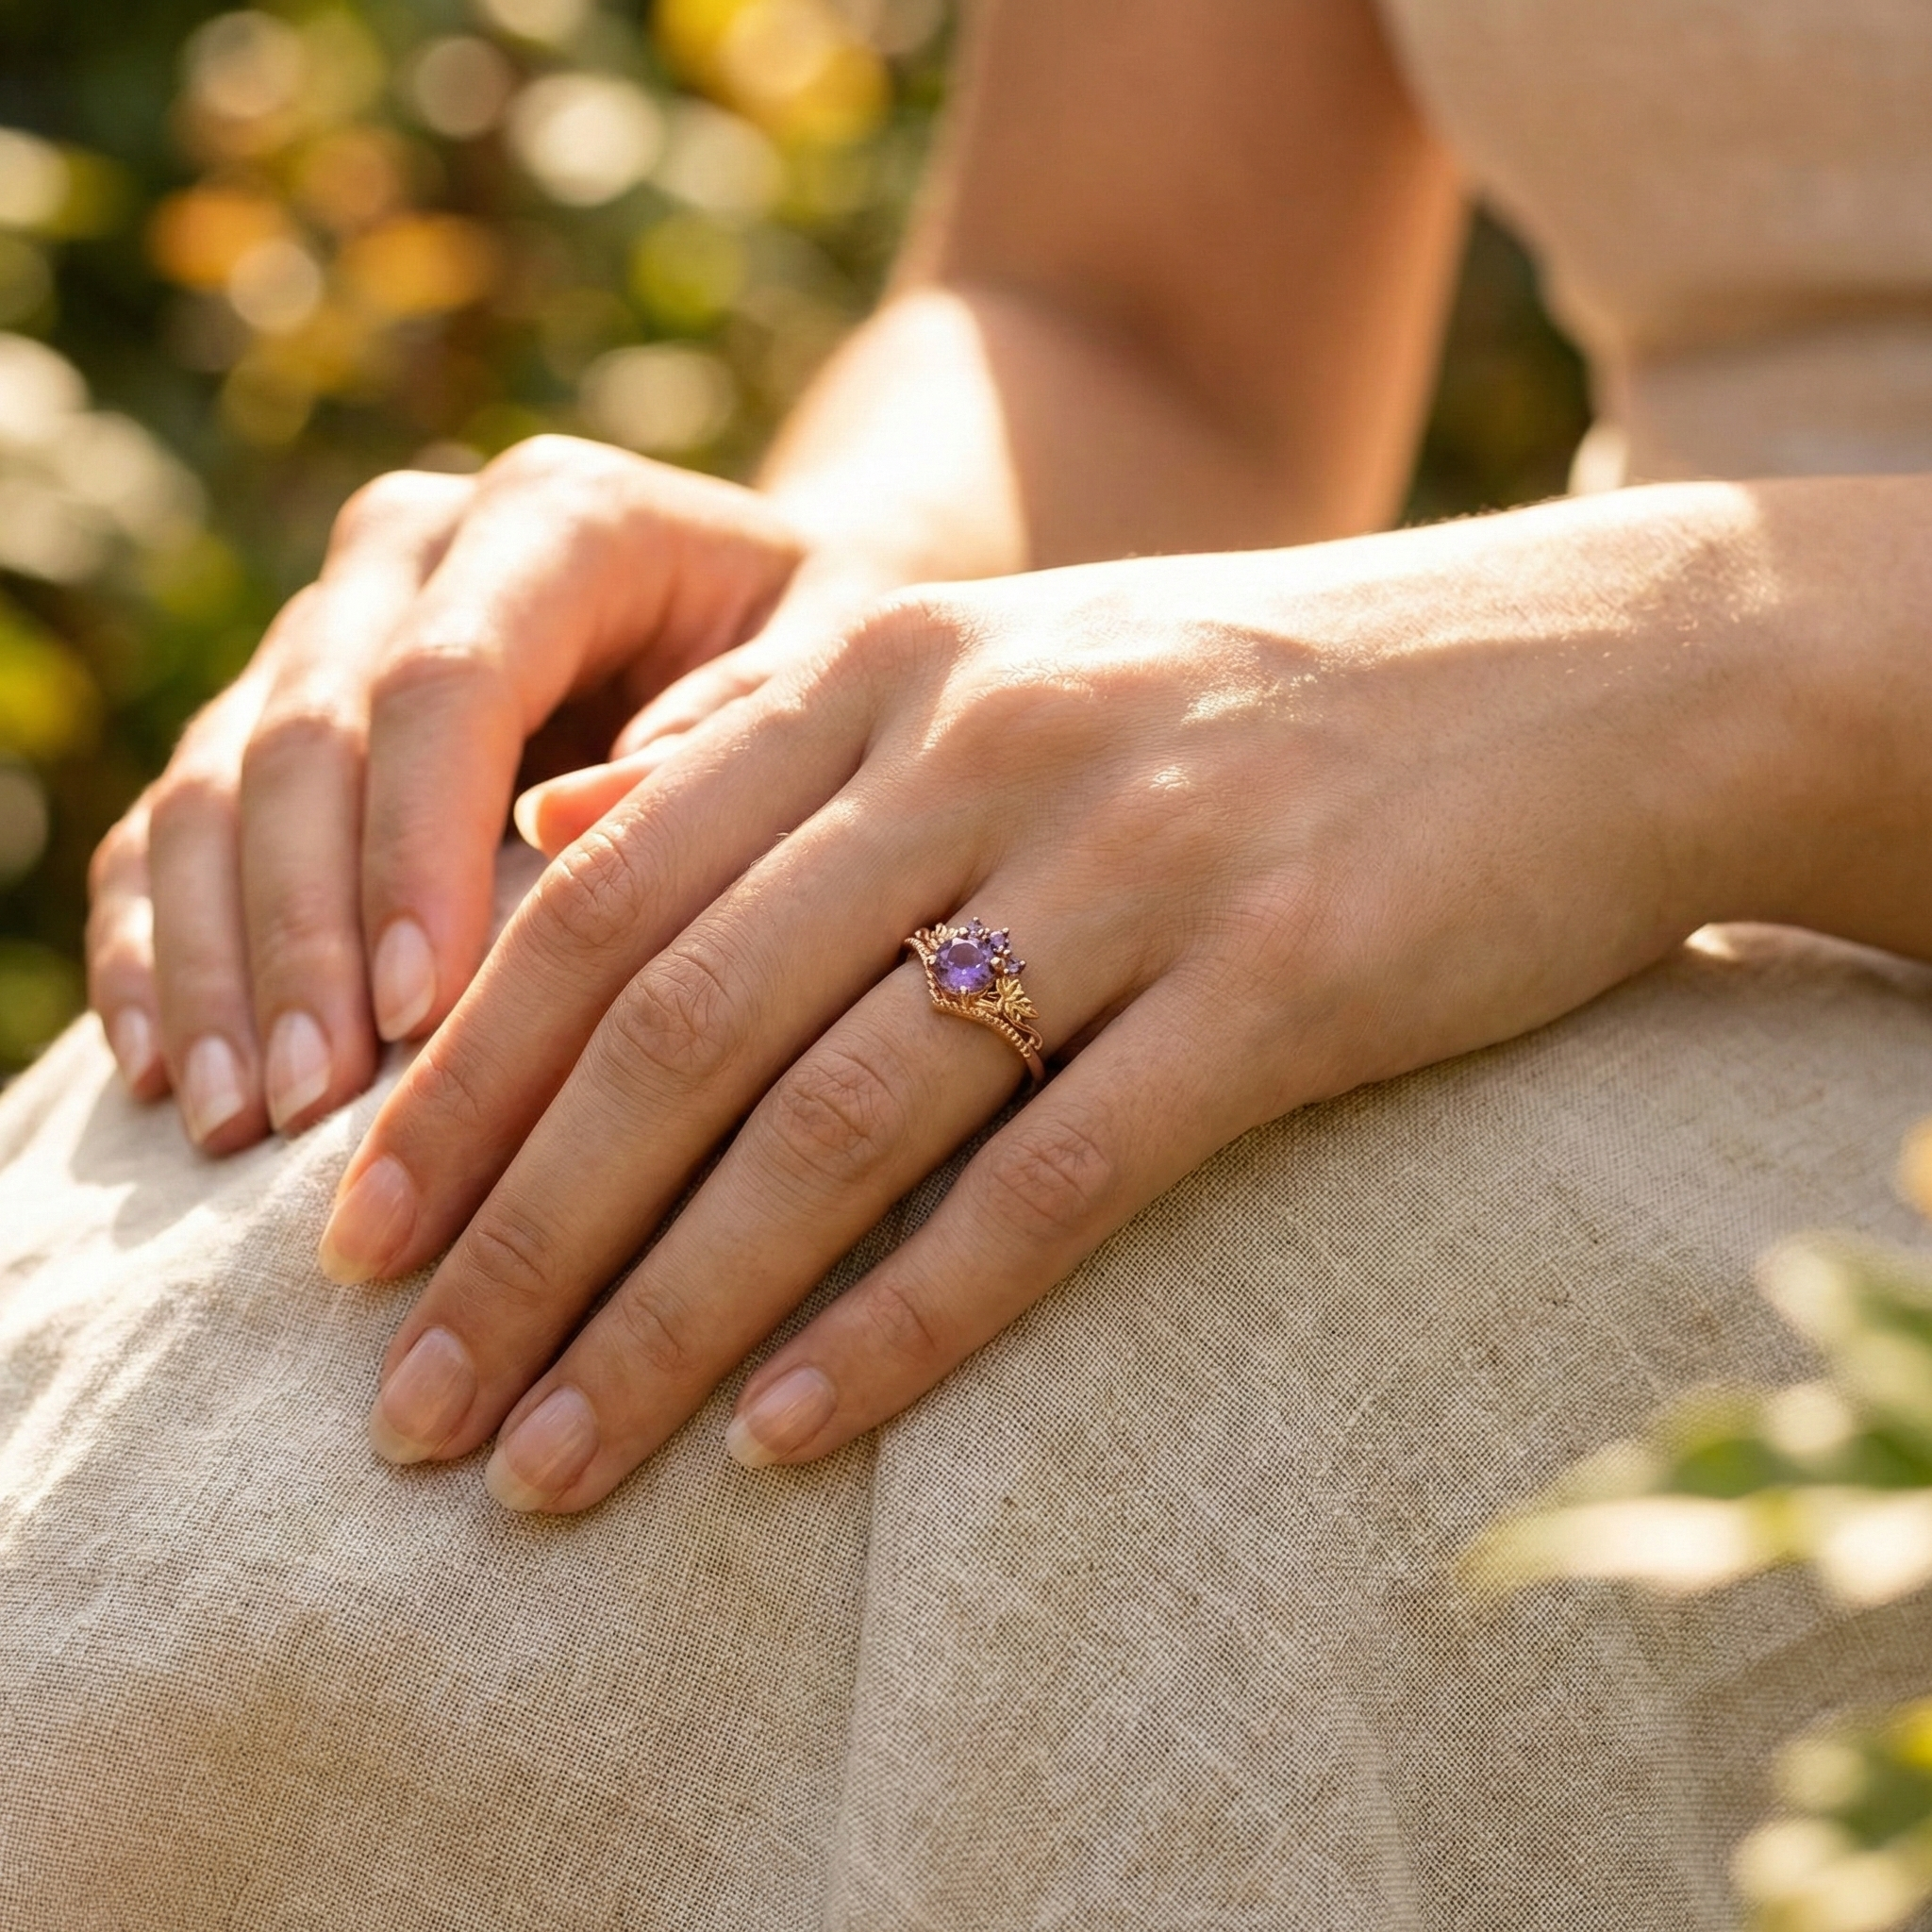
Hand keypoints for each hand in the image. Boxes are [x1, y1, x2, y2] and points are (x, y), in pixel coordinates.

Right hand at [86, 435, 809, 1151]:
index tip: (423, 1013)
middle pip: (307, 734)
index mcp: (558, 517)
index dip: (416, 846)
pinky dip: (160, 948)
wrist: (774, 614)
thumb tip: (567, 823)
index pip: (449, 677)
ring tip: (238, 1125)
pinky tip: (174, 1074)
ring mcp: (329, 627)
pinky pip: (175, 825)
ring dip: (216, 960)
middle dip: (301, 931)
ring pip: (216, 783)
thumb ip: (741, 720)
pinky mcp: (278, 714)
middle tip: (314, 1108)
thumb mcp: (840, 667)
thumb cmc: (823, 657)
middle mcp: (416, 552)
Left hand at [320, 485, 1806, 1511]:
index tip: (350, 1247)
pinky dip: (906, 1319)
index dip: (462, 1083)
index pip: (606, 901)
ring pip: (836, 1119)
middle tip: (402, 1409)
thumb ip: (766, 748)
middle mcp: (985, 752)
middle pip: (681, 1024)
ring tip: (550, 1463)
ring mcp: (1136, 863)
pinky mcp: (1286, 981)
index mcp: (892, 672)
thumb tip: (553, 840)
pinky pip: (1054, 1179)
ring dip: (667, 1313)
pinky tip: (791, 1437)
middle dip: (518, 1234)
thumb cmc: (1259, 695)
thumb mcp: (998, 668)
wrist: (1589, 676)